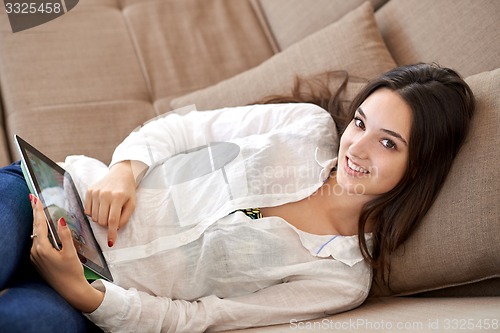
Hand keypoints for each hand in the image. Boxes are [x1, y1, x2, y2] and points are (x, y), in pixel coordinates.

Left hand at [30, 194, 103, 312]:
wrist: (70, 291)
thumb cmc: (72, 273)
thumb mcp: (71, 252)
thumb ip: (65, 235)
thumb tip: (60, 220)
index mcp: (42, 249)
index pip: (39, 225)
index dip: (37, 211)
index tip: (35, 199)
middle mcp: (35, 252)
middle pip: (35, 228)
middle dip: (35, 213)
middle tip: (33, 199)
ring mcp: (35, 257)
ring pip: (35, 235)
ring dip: (37, 223)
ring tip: (38, 210)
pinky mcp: (38, 261)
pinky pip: (37, 243)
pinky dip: (39, 233)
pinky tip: (43, 229)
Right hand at [84, 160, 144, 246]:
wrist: (121, 174)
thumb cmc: (128, 191)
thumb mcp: (132, 204)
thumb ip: (125, 218)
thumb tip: (116, 229)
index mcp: (118, 197)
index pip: (113, 220)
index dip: (111, 233)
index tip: (110, 243)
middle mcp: (105, 194)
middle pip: (102, 220)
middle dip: (107, 224)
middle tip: (113, 217)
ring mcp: (96, 192)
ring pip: (94, 217)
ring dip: (101, 219)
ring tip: (108, 210)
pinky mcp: (89, 191)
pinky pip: (87, 211)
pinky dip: (93, 213)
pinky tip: (100, 207)